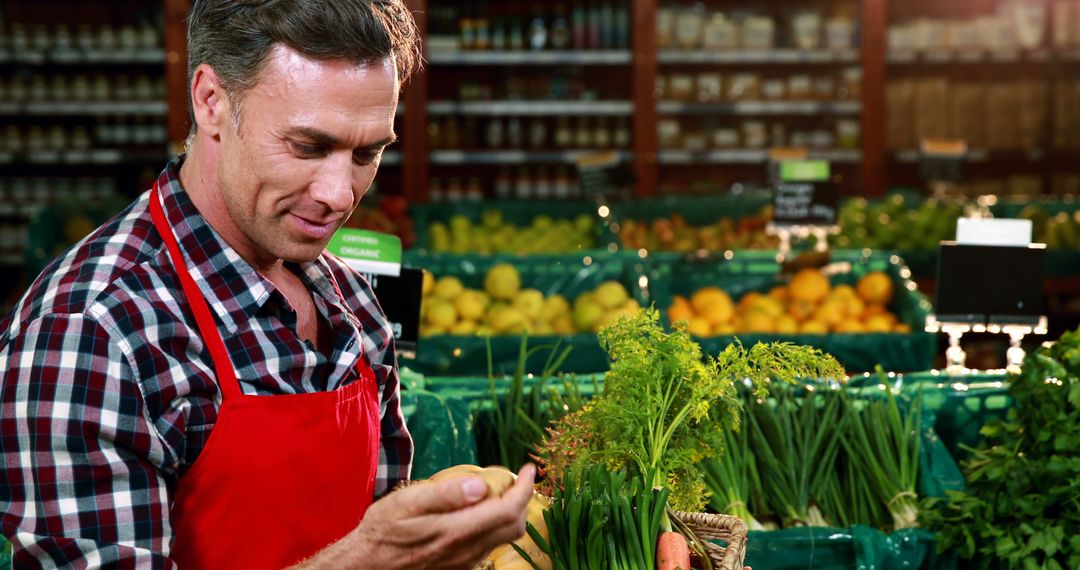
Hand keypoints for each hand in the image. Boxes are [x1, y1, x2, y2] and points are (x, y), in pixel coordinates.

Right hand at [350, 463, 535, 568]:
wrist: (367, 565)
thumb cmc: (383, 530)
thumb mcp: (408, 502)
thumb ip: (447, 494)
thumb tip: (481, 485)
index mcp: (457, 531)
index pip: (509, 510)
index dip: (525, 488)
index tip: (529, 469)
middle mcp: (466, 551)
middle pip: (513, 526)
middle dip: (522, 500)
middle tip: (514, 478)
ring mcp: (464, 563)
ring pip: (502, 538)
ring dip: (508, 513)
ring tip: (497, 491)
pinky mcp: (458, 569)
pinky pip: (487, 547)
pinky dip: (493, 526)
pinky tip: (477, 513)